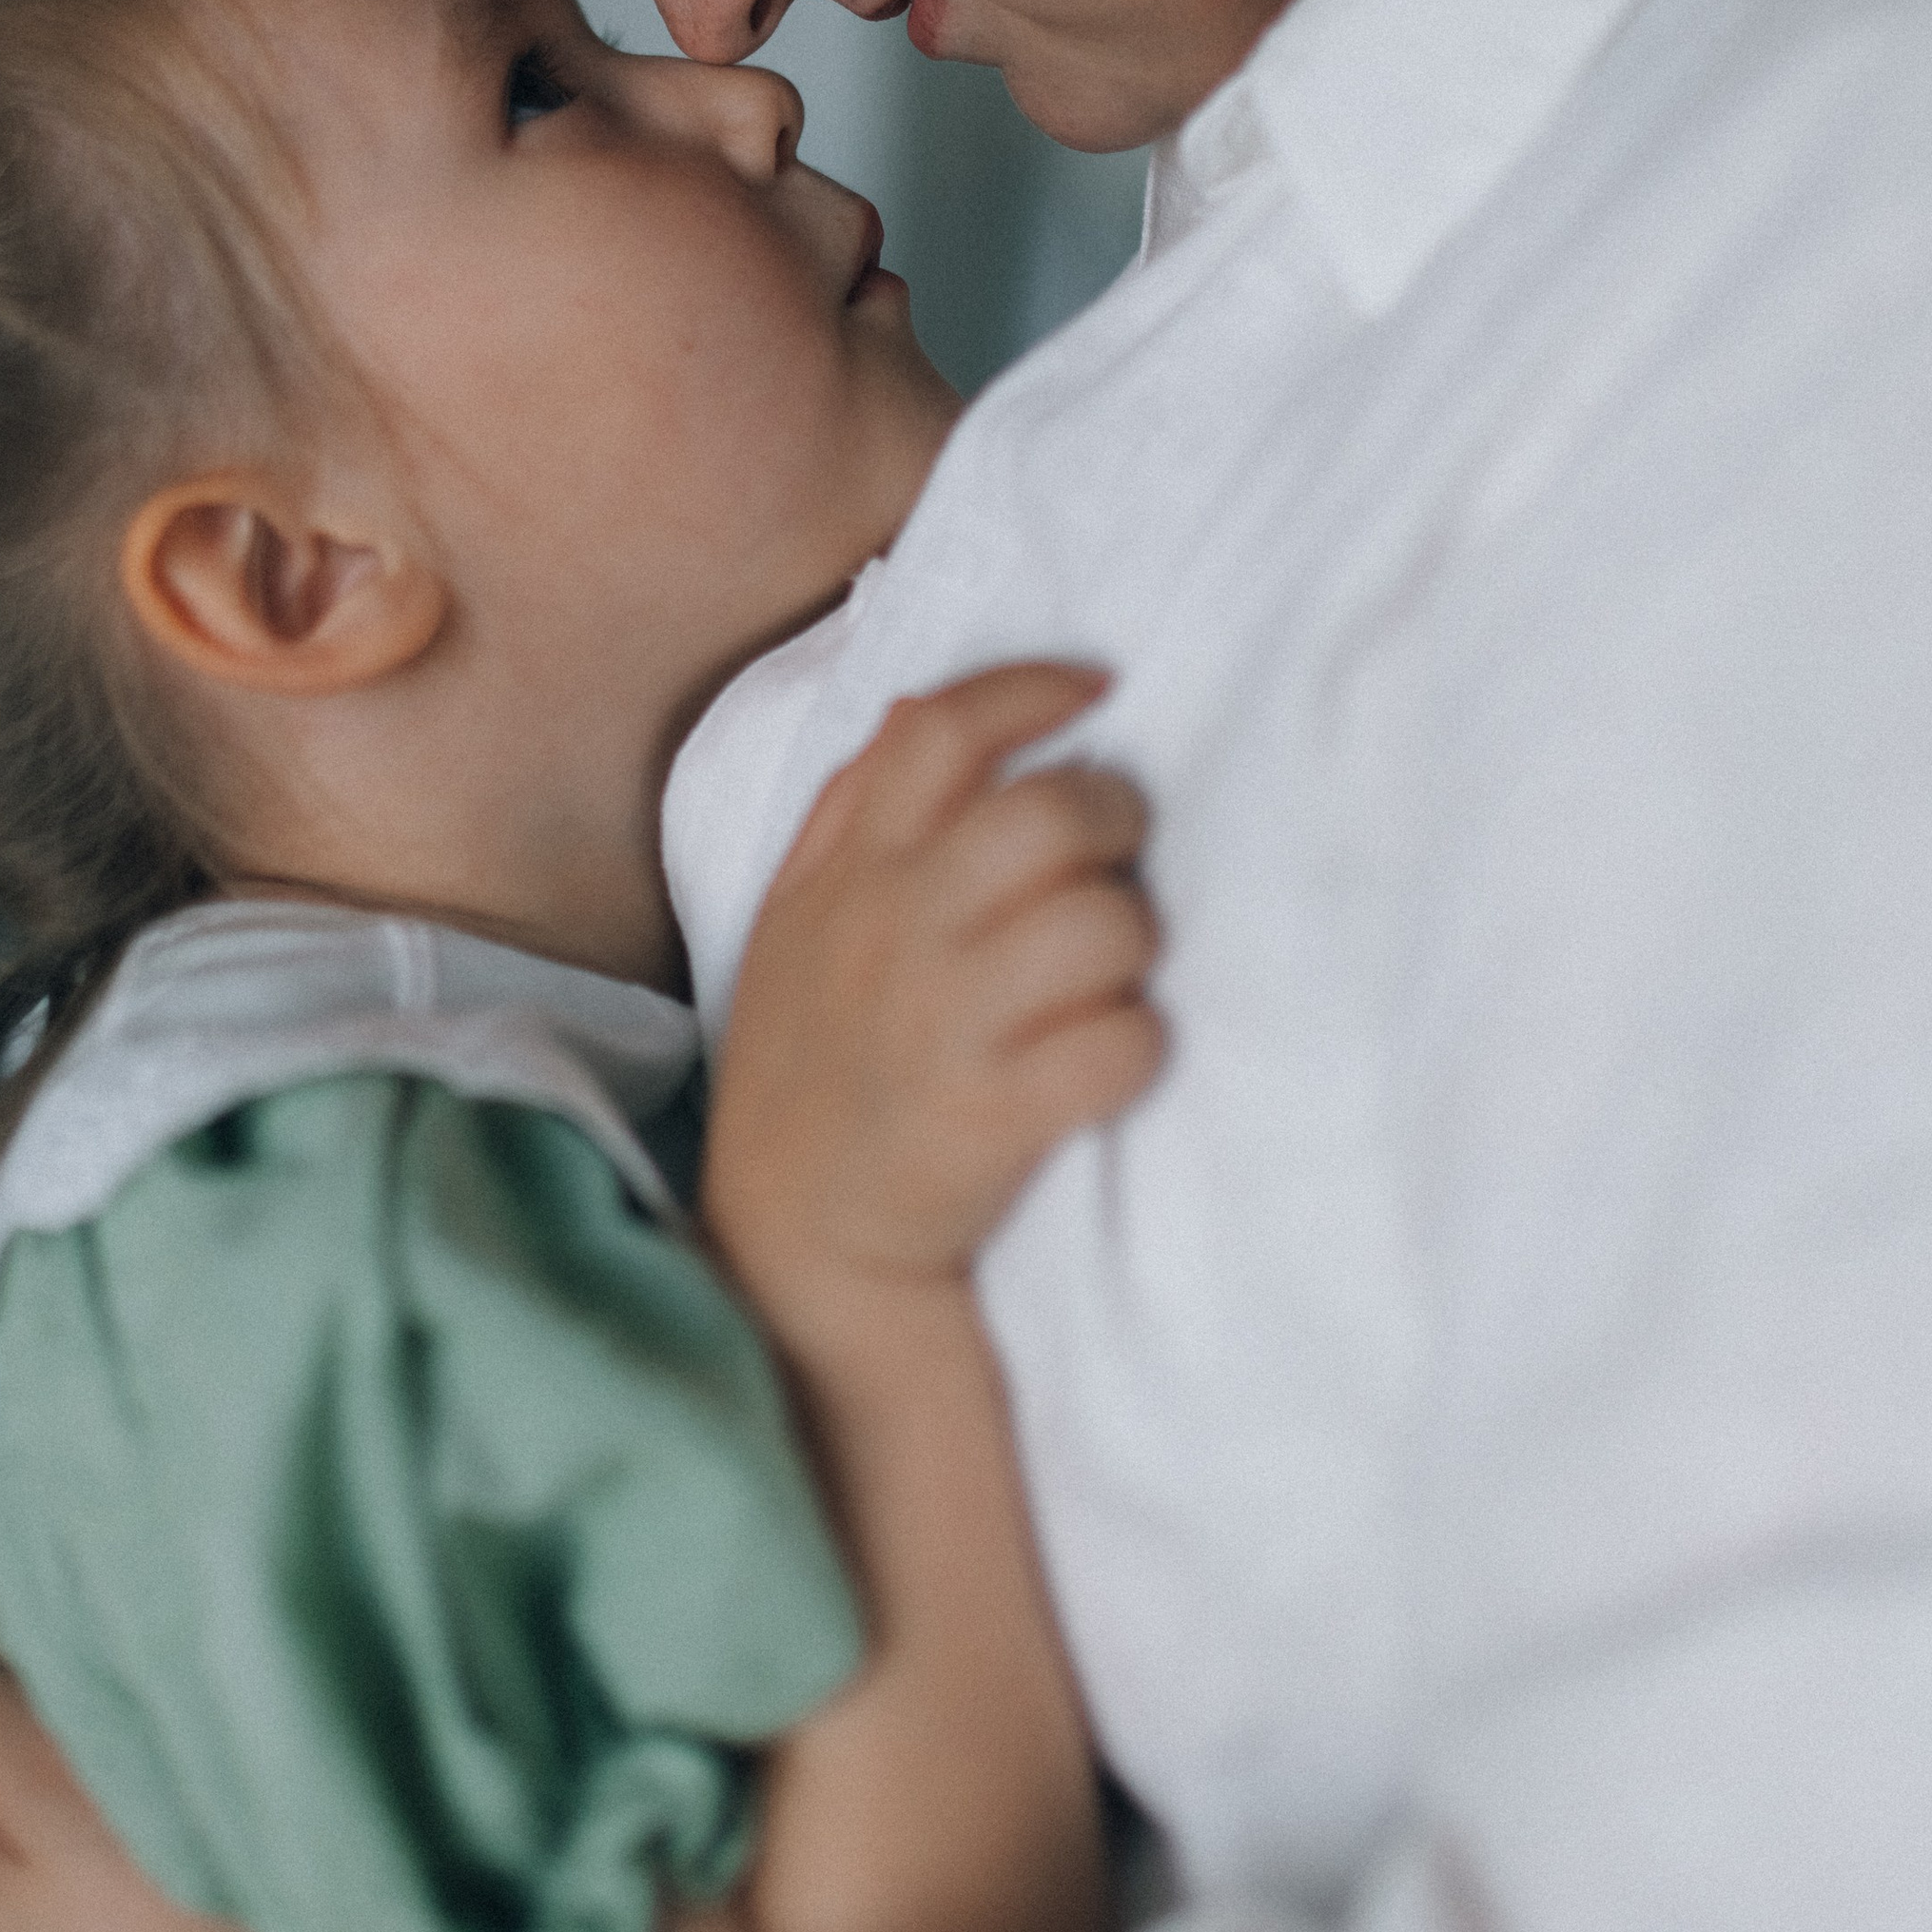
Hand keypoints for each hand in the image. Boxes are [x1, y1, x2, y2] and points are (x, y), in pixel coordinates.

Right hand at [703, 661, 1162, 1343]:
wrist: (792, 1243)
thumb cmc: (812, 1063)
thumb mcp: (793, 923)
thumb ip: (850, 812)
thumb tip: (917, 706)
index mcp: (847, 873)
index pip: (938, 732)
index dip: (1031, 690)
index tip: (1098, 688)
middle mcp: (893, 930)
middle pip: (1048, 815)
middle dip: (1115, 818)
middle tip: (1118, 853)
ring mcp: (943, 1024)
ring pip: (1104, 925)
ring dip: (1135, 942)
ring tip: (1108, 973)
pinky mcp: (992, 1117)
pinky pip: (1123, 1043)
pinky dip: (1138, 1047)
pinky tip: (1108, 1060)